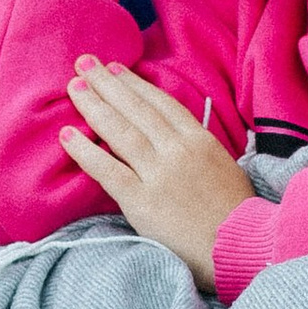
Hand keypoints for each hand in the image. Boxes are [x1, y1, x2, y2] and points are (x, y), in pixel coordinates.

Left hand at [61, 60, 252, 289]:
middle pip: (136, 108)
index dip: (135, 84)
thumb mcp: (225, 166)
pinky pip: (107, 170)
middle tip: (83, 62)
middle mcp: (177, 150)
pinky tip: (67, 134)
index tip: (114, 69)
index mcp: (200, 140)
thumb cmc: (237, 213)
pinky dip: (85, 151)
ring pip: (120, 131)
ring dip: (93, 106)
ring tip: (72, 86)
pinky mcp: (141, 201)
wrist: (240, 246)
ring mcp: (159, 174)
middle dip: (106, 83)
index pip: (161, 103)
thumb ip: (199, 148)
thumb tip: (178, 136)